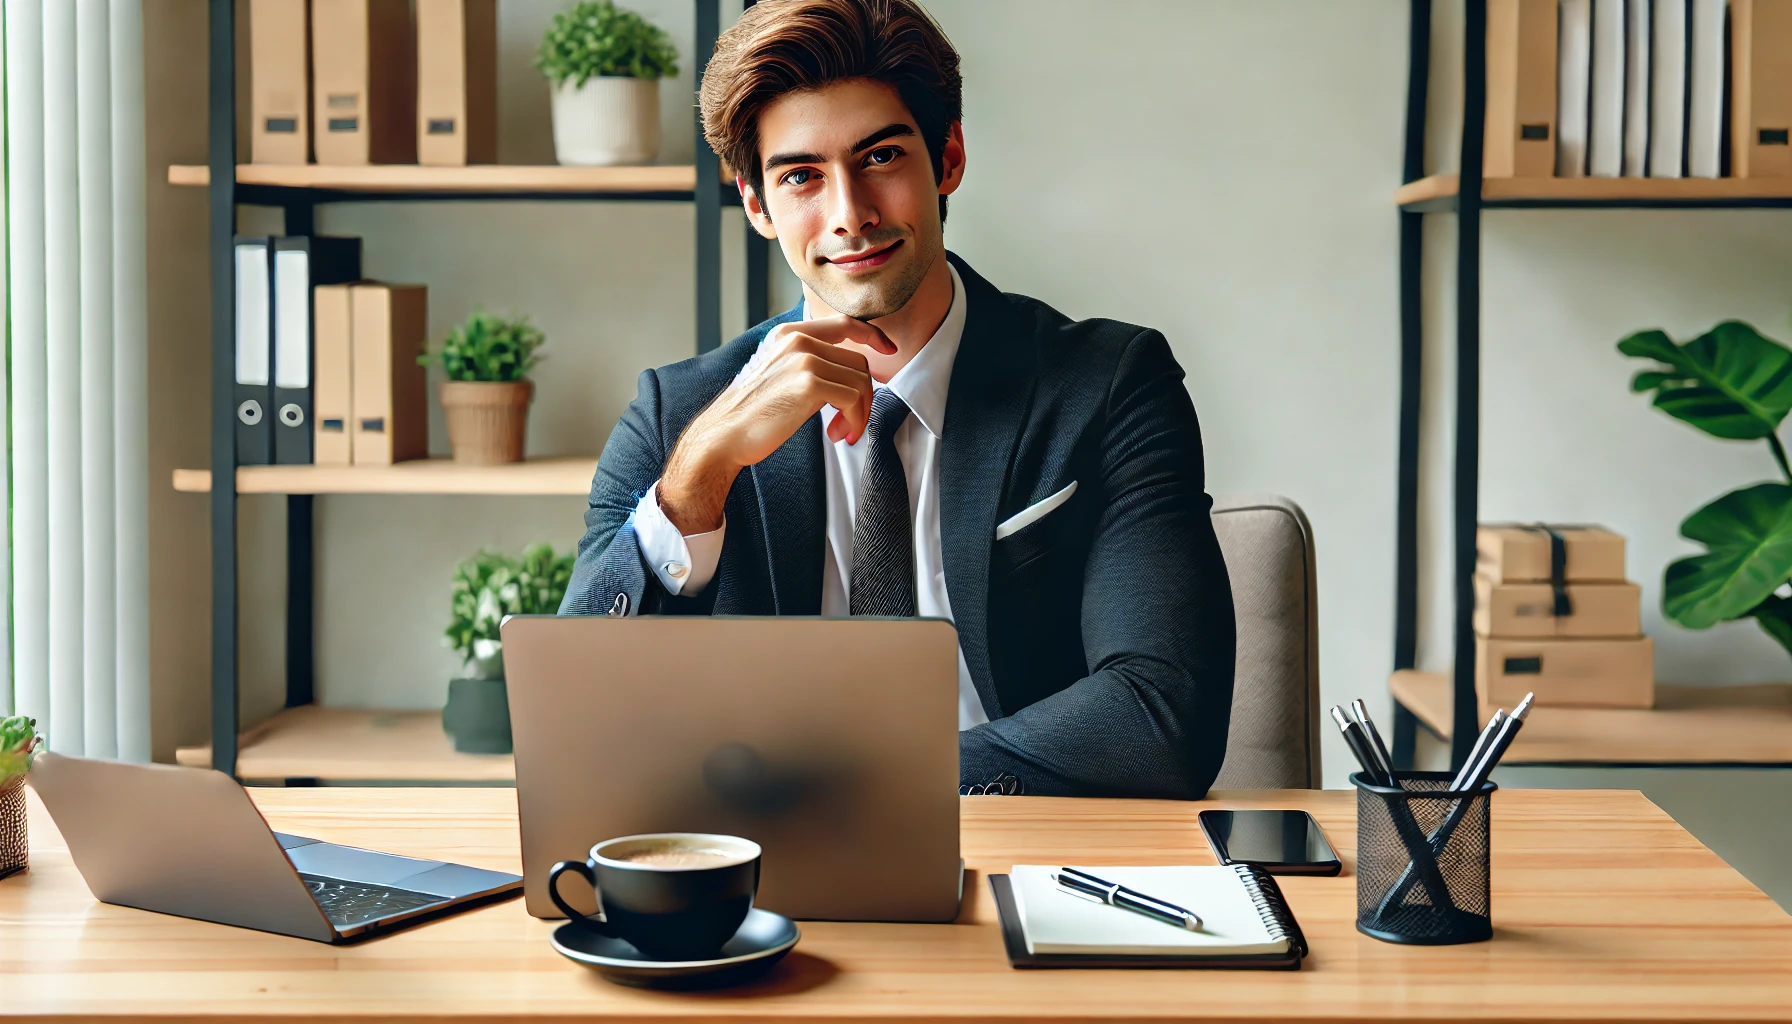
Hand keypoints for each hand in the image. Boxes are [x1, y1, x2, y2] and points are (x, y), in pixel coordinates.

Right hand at [659, 317, 896, 533]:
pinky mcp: (808, 383)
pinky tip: (838, 434)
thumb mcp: (779, 373)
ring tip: (841, 432)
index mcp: (789, 333)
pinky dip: (854, 421)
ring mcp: (803, 359)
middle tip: (848, 423)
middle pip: (858, 360)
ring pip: (861, 380)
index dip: (872, 335)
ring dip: (859, 413)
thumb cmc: (752, 413)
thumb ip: (809, 362)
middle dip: (863, 396)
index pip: (843, 323)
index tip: (888, 349)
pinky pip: (854, 399)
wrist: (724, 435)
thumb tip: (851, 372)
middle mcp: (797, 339)